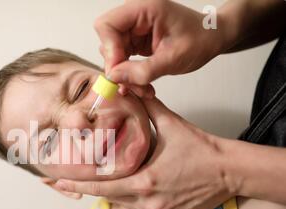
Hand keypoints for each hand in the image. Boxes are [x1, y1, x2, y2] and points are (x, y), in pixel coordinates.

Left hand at [56, 97, 237, 208]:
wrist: (229, 170)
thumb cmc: (200, 148)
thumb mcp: (171, 123)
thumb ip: (146, 105)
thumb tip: (129, 86)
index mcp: (144, 180)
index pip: (100, 185)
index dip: (76, 184)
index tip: (57, 181)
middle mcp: (148, 202)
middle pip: (108, 198)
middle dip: (93, 187)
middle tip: (76, 179)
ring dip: (117, 196)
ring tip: (120, 181)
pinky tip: (138, 201)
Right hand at [95, 0, 225, 85]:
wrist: (213, 39)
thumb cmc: (202, 40)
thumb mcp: (174, 59)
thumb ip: (143, 70)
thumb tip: (114, 77)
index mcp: (144, 9)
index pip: (107, 25)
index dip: (109, 49)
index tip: (118, 71)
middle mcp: (135, 16)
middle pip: (107, 41)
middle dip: (117, 66)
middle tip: (131, 85)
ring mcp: (134, 29)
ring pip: (113, 54)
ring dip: (124, 75)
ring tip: (143, 87)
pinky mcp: (135, 42)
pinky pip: (122, 60)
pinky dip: (130, 75)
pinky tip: (142, 84)